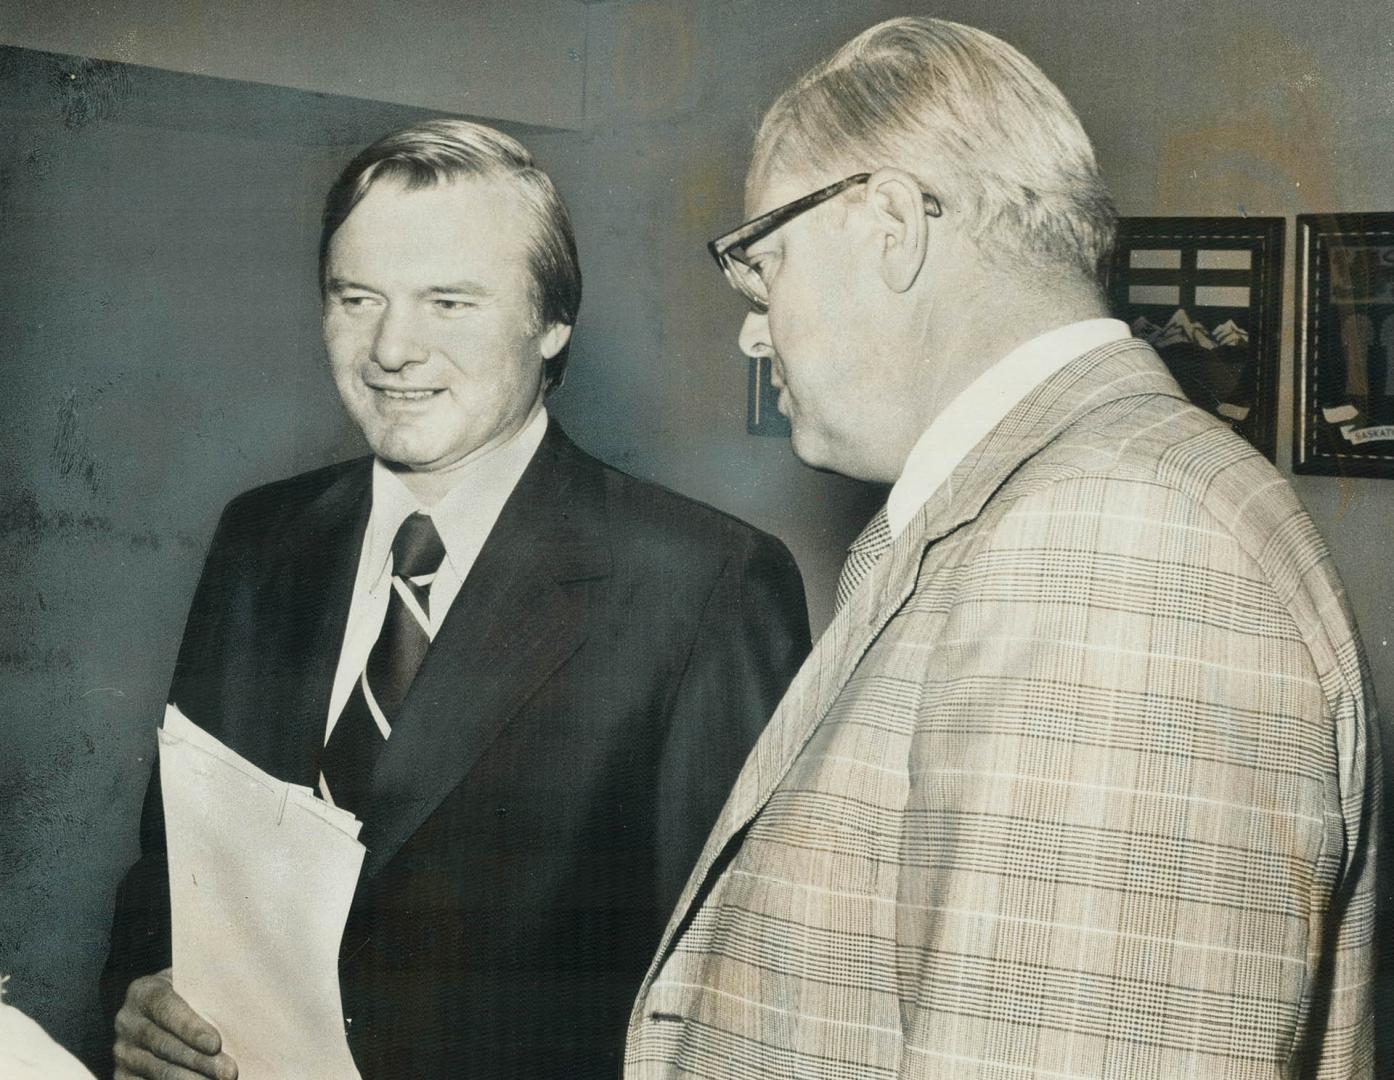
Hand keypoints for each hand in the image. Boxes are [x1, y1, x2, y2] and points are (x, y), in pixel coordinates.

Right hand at [113, 971, 236, 1079]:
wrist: (158, 1012)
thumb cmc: (188, 993)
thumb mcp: (192, 983)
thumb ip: (205, 990)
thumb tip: (237, 1005)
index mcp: (143, 992)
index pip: (167, 1008)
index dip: (191, 1027)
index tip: (216, 1044)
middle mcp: (127, 1022)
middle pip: (165, 1045)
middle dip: (200, 1061)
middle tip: (229, 1072)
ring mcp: (123, 1052)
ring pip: (158, 1070)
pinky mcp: (123, 1076)